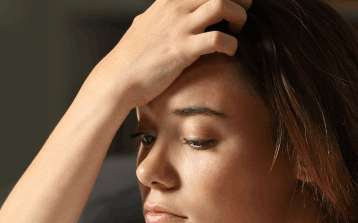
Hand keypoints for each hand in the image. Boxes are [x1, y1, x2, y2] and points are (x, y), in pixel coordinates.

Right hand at [88, 0, 251, 108]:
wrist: (118, 79)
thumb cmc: (132, 56)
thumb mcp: (146, 24)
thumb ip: (162, 14)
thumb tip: (166, 11)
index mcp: (168, 1)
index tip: (232, 2)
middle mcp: (175, 8)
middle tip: (240, 14)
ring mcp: (179, 28)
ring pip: (221, 5)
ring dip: (238, 17)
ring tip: (236, 31)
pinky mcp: (183, 50)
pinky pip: (218, 40)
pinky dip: (232, 45)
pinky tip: (230, 52)